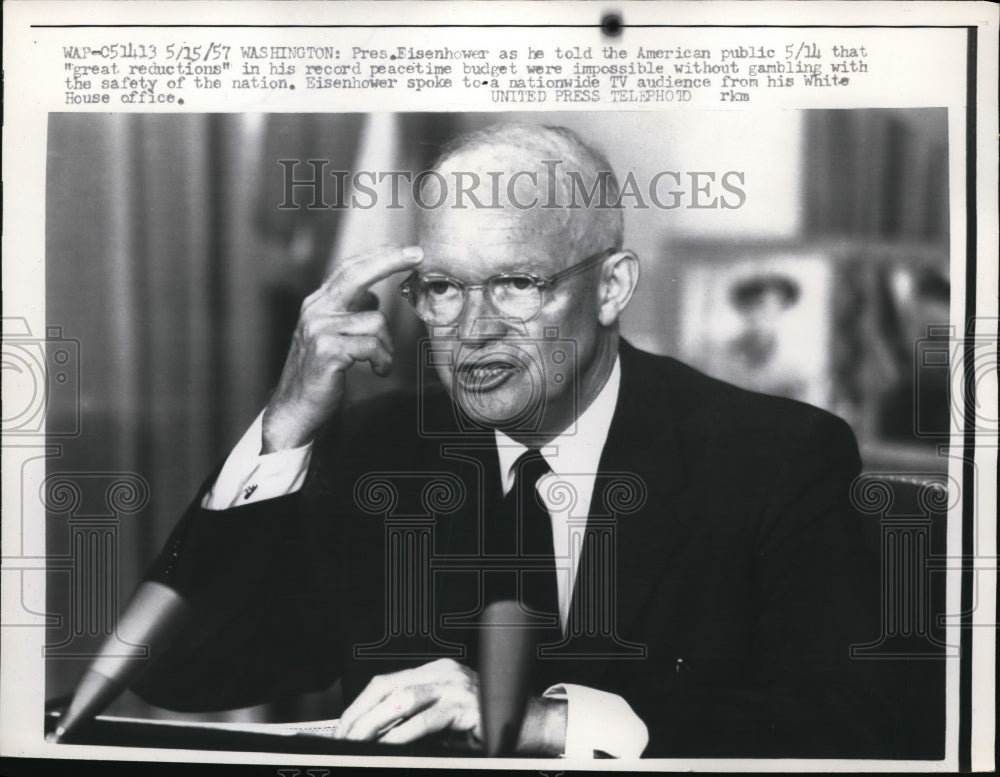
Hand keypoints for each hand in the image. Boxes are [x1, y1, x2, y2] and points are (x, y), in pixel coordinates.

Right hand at [261, 244, 422, 451]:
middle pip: (356, 275)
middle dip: (389, 261)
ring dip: (387, 347)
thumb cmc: (320, 375)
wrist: (295, 410)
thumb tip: (375, 298)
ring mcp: (319, 329)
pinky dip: (382, 360)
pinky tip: (376, 371)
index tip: (408, 250)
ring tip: (379, 363)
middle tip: (417, 255)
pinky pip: (373, 346)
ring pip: (375, 322)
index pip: (349, 269)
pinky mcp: (327, 351)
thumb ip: (349, 314)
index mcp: (318, 304)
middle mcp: (315, 311)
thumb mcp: (333, 337)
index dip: (379, 257)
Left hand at [335, 659, 481, 746]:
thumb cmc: (486, 727)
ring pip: (403, 699)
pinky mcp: (466, 705)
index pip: (386, 682)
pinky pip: (426, 719)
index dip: (361, 705)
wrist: (529, 727)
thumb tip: (377, 738)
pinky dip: (402, 733)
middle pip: (389, 687)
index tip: (344, 727)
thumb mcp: (443, 721)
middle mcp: (444, 673)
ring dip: (375, 723)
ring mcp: (456, 686)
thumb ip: (415, 721)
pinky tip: (387, 745)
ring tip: (358, 742)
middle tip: (343, 737)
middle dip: (360, 714)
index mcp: (436, 672)